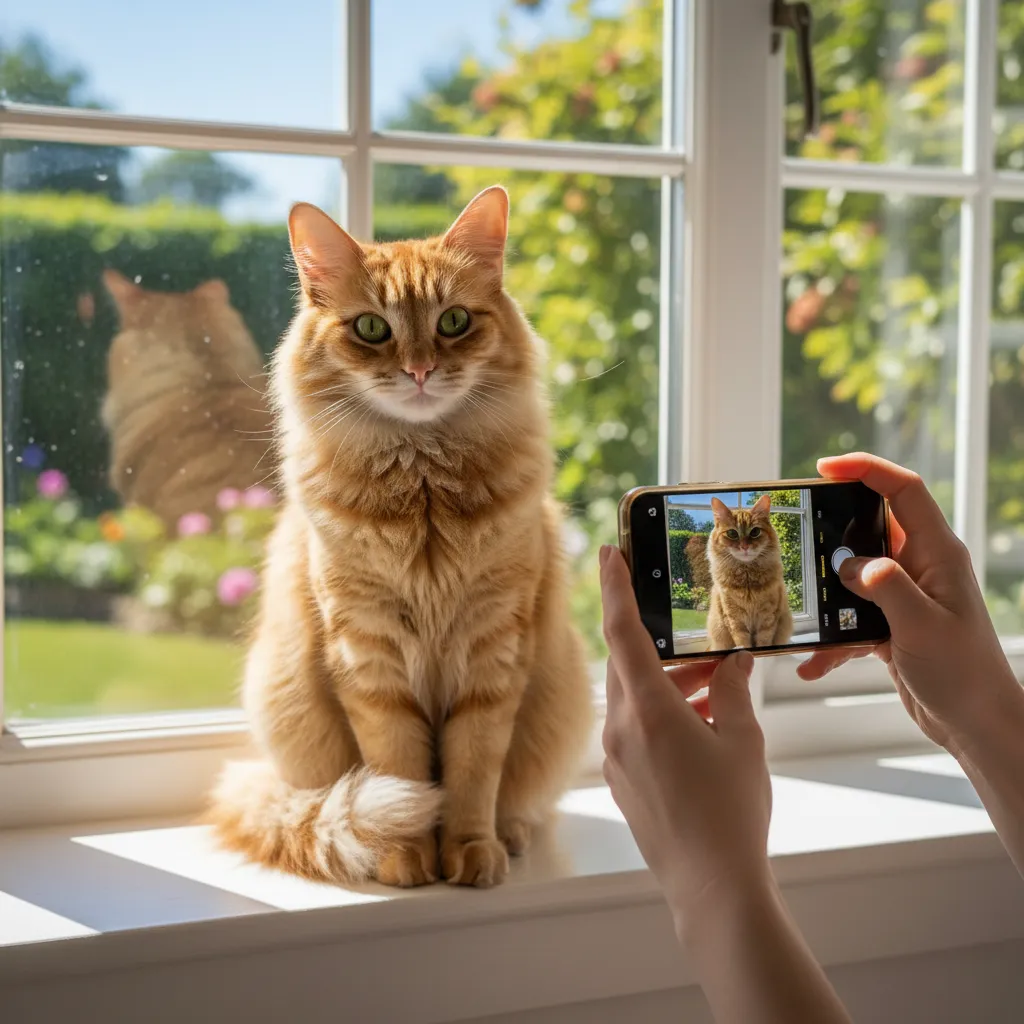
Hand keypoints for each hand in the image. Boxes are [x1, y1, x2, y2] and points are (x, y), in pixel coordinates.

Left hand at [600, 545, 771, 924]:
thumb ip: (732, 692)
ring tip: (712, 682)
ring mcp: (617, 757)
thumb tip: (734, 664)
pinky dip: (661, 712)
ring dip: (667, 682)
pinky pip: (634, 727)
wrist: (712, 887)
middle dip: (660, 644)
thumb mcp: (742, 742)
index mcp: (648, 710)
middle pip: (629, 664)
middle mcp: (621, 729)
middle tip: (695, 636)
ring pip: (633, 697)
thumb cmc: (731, 814)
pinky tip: (699, 721)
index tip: (609, 552)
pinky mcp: (623, 779)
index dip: (616, 588)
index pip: (623, 632)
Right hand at [799, 452, 1018, 751]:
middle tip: (798, 533)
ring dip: (827, 594)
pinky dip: (832, 639)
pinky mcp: (892, 623)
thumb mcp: (922, 626)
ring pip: (854, 574)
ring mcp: (905, 595)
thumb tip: (849, 564)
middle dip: (833, 530)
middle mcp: (921, 567)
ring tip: (800, 605)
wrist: (976, 724)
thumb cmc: (964, 674)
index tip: (824, 468)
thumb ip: (885, 587)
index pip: (903, 490)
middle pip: (871, 526)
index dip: (866, 469)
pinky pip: (852, 617)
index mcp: (937, 553)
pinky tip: (814, 664)